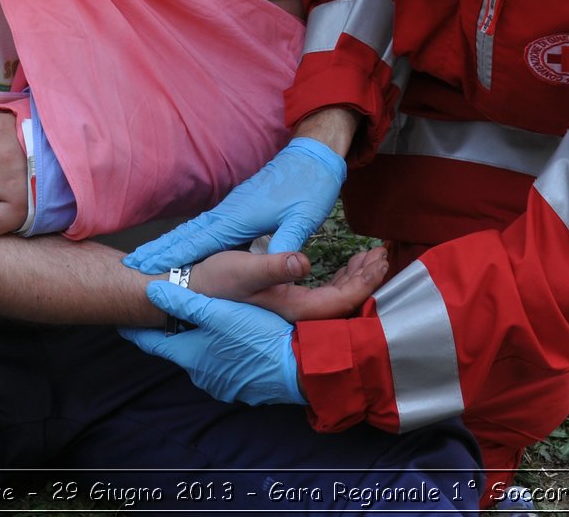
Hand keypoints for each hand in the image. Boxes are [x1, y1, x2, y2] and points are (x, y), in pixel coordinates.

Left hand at [119, 283, 303, 405]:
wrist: (299, 367)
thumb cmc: (258, 336)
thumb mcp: (220, 312)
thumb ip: (185, 303)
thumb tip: (152, 292)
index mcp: (192, 356)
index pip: (155, 344)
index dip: (138, 333)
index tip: (123, 325)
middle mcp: (203, 375)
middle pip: (181, 351)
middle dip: (177, 334)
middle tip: (172, 316)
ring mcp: (225, 385)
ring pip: (206, 359)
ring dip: (204, 343)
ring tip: (209, 324)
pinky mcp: (246, 388)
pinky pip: (227, 367)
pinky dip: (226, 353)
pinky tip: (238, 341)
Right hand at [123, 137, 346, 271]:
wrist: (312, 157)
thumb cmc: (309, 188)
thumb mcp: (304, 217)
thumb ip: (287, 240)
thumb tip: (279, 265)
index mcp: (238, 217)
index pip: (198, 241)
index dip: (172, 256)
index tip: (144, 267)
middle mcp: (228, 213)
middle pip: (186, 235)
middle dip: (159, 250)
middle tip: (130, 266)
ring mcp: (231, 209)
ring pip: (193, 230)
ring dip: (170, 244)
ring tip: (147, 257)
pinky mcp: (237, 208)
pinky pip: (204, 227)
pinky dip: (187, 237)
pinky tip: (183, 245)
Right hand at [189, 245, 388, 322]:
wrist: (186, 288)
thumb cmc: (212, 278)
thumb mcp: (242, 268)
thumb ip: (274, 266)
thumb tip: (304, 263)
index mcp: (289, 308)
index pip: (339, 303)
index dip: (364, 283)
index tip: (381, 263)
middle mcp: (293, 314)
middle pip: (340, 303)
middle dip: (364, 279)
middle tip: (382, 255)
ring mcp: (288, 310)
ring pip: (331, 298)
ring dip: (352, 278)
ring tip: (369, 256)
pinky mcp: (282, 302)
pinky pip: (319, 294)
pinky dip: (336, 280)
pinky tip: (344, 266)